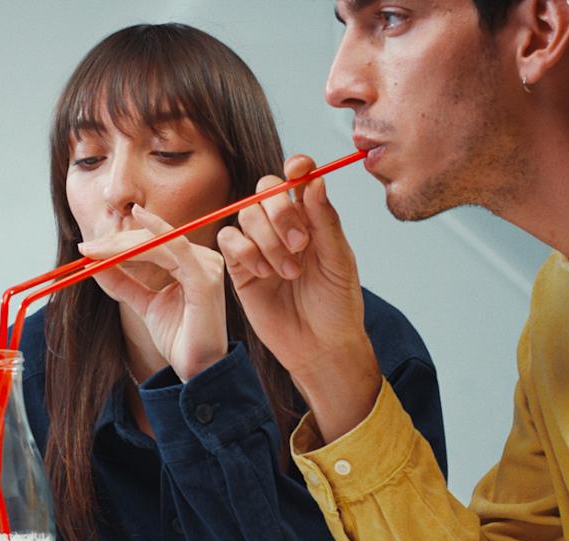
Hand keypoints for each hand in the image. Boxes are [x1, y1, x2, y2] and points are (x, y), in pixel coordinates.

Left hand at [78, 204, 228, 381]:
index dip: (118, 243)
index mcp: (190, 262)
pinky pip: (177, 247)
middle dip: (116, 242)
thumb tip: (94, 264)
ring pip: (158, 242)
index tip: (87, 250)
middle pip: (153, 239)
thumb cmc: (178, 336)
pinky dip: (156, 233)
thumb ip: (123, 283)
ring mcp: (206, 266)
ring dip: (123, 245)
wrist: (197, 368)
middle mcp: (202, 259)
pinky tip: (141, 218)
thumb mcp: (144, 303)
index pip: (150, 243)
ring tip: (96, 251)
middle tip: (86, 250)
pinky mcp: (205, 278)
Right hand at [217, 155, 380, 440]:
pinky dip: (246, 252)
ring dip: (268, 240)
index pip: (298, 178)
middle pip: (265, 190)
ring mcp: (259, 245)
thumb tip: (314, 180)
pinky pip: (229, 241)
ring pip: (246, 214)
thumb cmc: (337, 304)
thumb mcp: (338, 260)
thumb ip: (324, 221)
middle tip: (300, 243)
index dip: (296, 167)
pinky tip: (265, 274)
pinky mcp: (239, 267)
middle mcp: (283, 226)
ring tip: (290, 271)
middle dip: (279, 211)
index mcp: (312, 218)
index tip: (298, 170)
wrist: (319, 346)